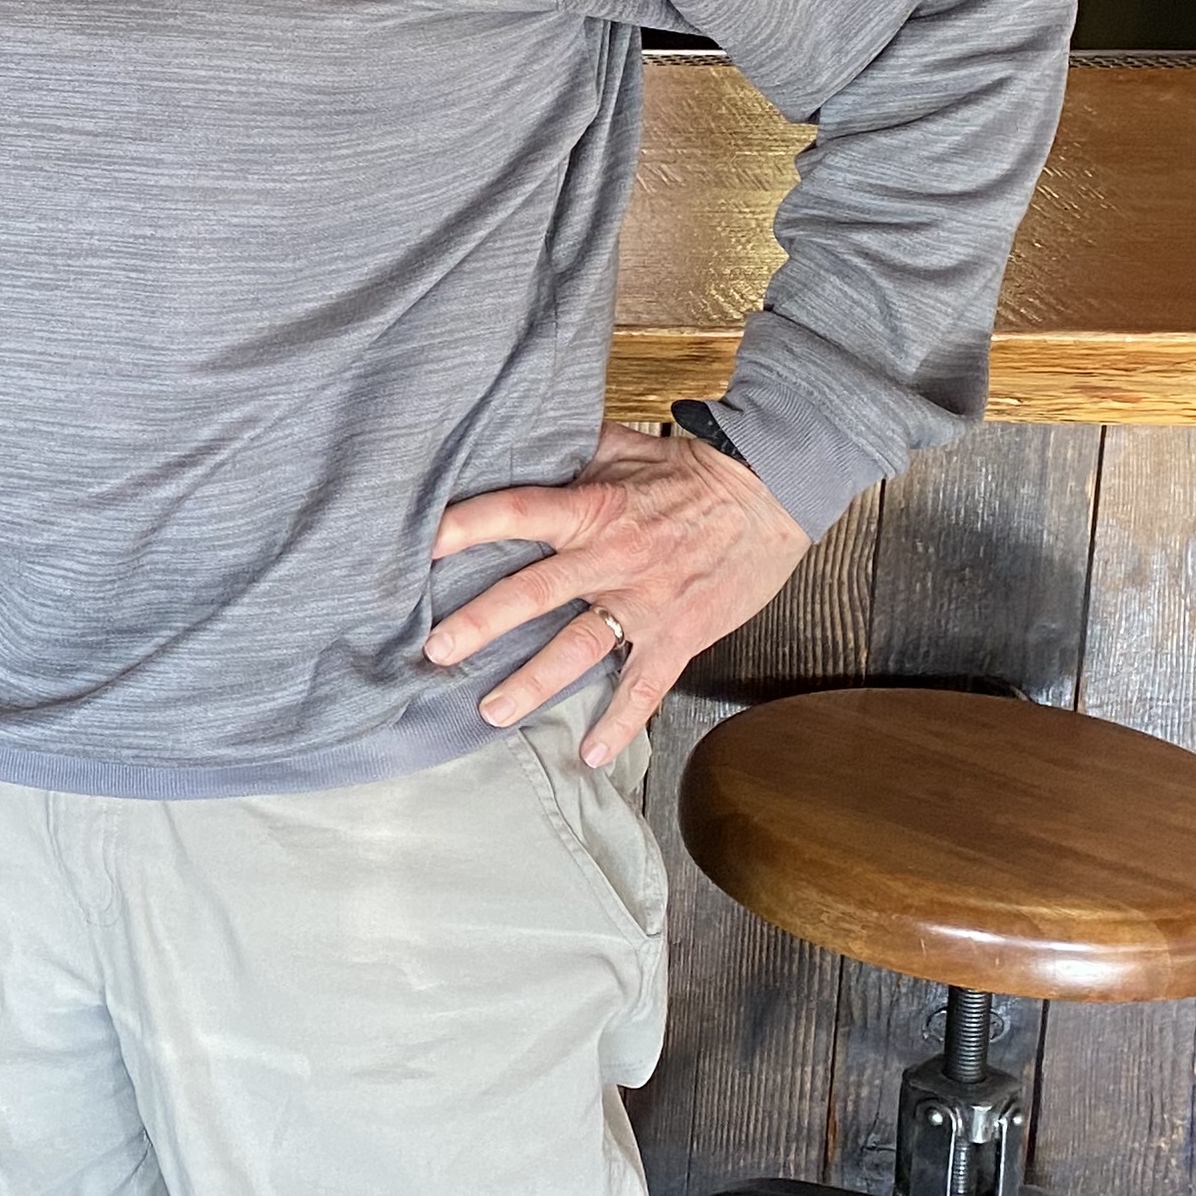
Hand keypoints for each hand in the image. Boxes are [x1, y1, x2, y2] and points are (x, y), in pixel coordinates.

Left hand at [424, 424, 810, 766]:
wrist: (772, 490)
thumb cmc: (692, 469)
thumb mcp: (624, 446)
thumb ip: (570, 455)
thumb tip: (515, 442)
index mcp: (593, 507)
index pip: (517, 513)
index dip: (469, 527)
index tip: (423, 546)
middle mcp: (611, 558)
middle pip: (534, 592)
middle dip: (481, 624)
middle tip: (436, 651)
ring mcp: (646, 602)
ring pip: (579, 648)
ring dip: (533, 683)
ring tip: (491, 712)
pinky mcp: (680, 633)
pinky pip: (646, 684)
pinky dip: (621, 721)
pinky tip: (593, 752)